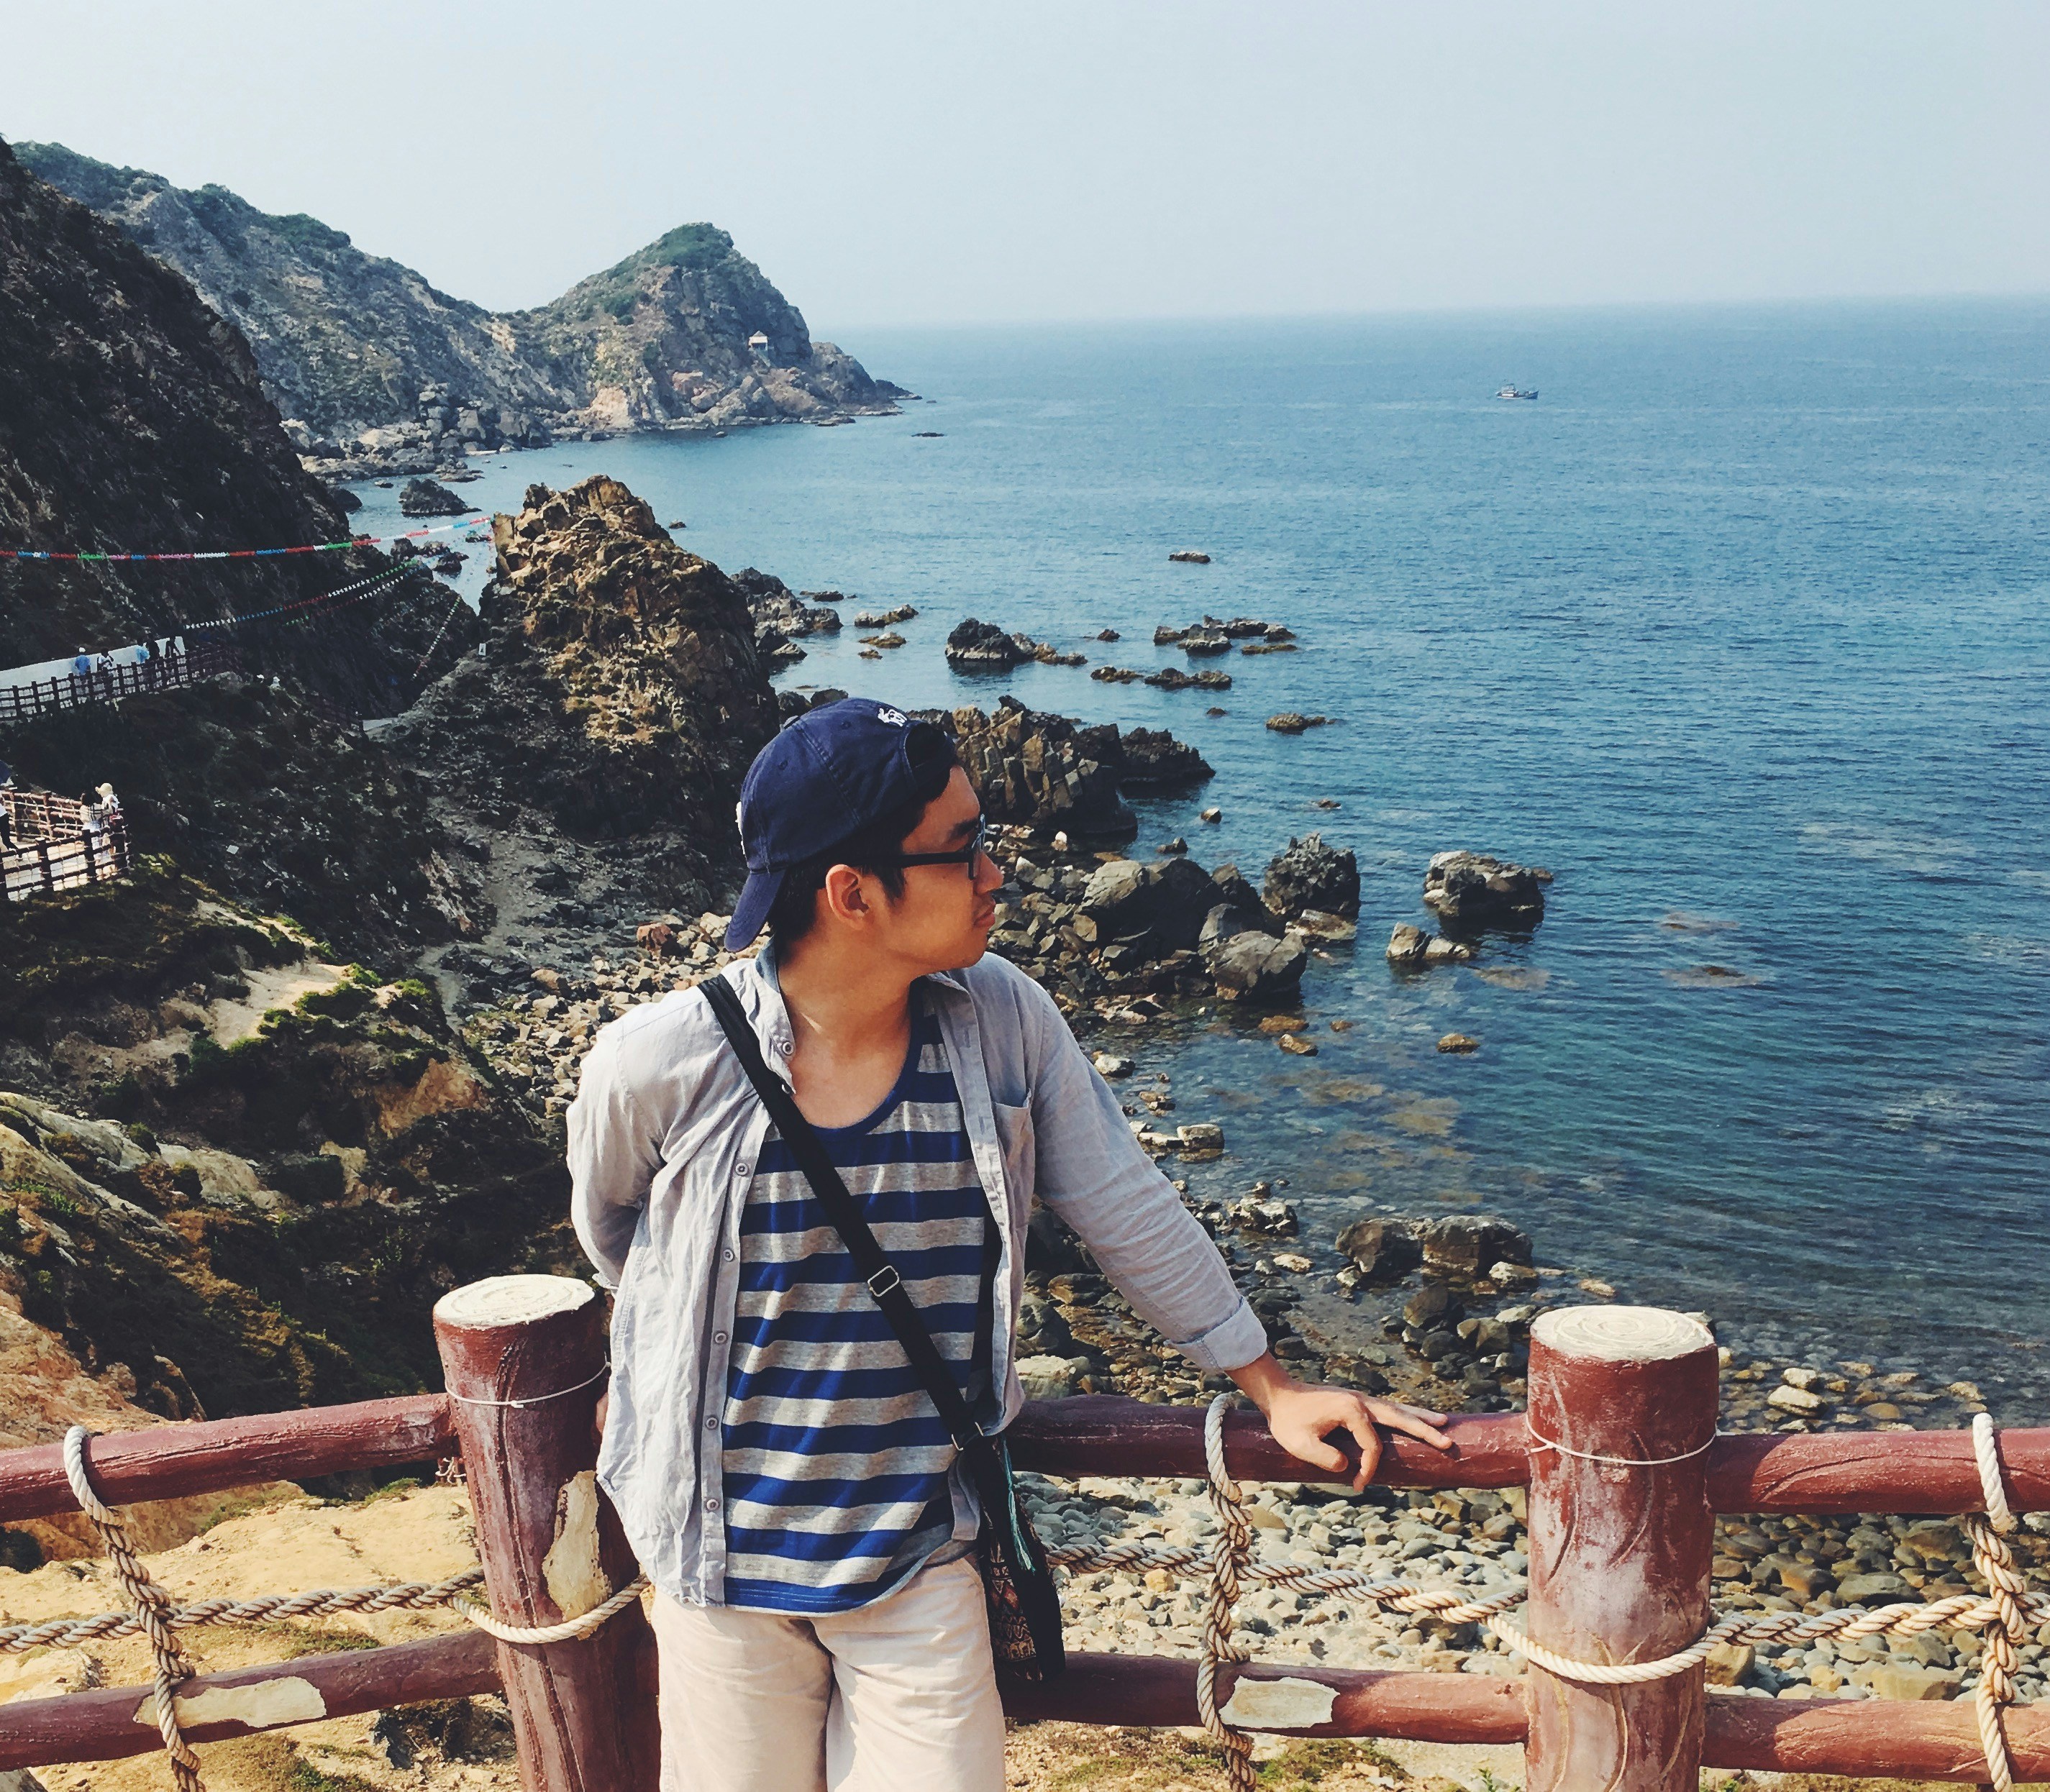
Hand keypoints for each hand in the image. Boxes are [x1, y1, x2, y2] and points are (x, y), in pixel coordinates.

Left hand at [1231, 1354, 1449, 1491]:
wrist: (1279, 1395)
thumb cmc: (1288, 1421)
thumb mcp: (1300, 1444)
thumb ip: (1325, 1457)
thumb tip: (1349, 1465)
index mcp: (1351, 1410)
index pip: (1373, 1445)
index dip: (1369, 1468)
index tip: (1357, 1485)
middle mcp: (1361, 1401)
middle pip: (1400, 1417)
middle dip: (1424, 1430)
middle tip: (1447, 1441)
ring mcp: (1361, 1399)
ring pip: (1397, 1409)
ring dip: (1420, 1418)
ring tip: (1444, 1423)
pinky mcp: (1357, 1402)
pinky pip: (1387, 1409)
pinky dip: (1405, 1414)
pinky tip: (1415, 1419)